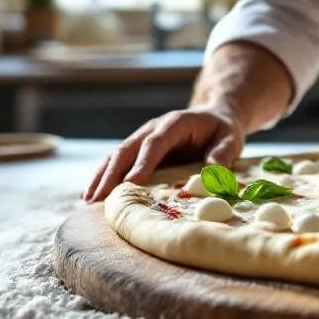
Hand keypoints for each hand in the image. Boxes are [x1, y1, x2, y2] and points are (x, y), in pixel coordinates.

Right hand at [81, 106, 243, 202]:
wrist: (214, 117)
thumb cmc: (222, 130)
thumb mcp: (230, 138)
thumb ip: (222, 153)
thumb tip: (211, 174)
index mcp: (174, 123)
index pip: (155, 143)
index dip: (142, 162)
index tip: (131, 183)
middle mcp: (153, 129)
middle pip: (127, 149)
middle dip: (112, 174)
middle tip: (99, 198)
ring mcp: (143, 138)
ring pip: (117, 156)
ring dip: (102, 177)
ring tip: (88, 200)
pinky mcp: (140, 151)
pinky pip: (118, 162)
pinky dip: (104, 177)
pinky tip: (91, 195)